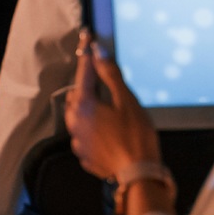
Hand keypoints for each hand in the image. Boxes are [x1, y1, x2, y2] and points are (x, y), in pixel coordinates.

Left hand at [65, 30, 161, 182]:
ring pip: (80, 115)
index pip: (83, 72)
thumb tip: (98, 52)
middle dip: (87, 83)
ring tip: (108, 104)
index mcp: (83, 106)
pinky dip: (95, 126)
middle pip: (77, 94)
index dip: (86, 54)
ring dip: (90, 106)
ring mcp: (78, 141)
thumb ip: (110, 74)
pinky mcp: (85, 155)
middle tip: (100, 73)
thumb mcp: (126, 100)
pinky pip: (86, 133)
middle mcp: (74, 123)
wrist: (138, 175)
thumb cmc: (135, 136)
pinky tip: (111, 128)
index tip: (87, 38)